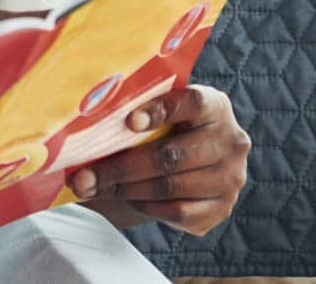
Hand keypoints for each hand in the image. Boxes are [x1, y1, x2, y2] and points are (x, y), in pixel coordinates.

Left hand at [70, 85, 249, 235]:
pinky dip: (146, 206)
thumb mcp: (163, 109)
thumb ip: (139, 107)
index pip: (191, 103)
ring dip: (125, 189)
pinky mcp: (221, 209)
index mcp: (215, 105)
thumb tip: (89, 115)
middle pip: (172, 156)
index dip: (159, 111)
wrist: (197, 160)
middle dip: (120, 168)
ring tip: (94, 187)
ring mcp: (230, 178)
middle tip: (83, 176)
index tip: (128, 122)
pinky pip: (177, 212)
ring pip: (170, 187)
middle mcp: (231, 142)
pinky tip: (127, 196)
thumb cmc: (169, 127)